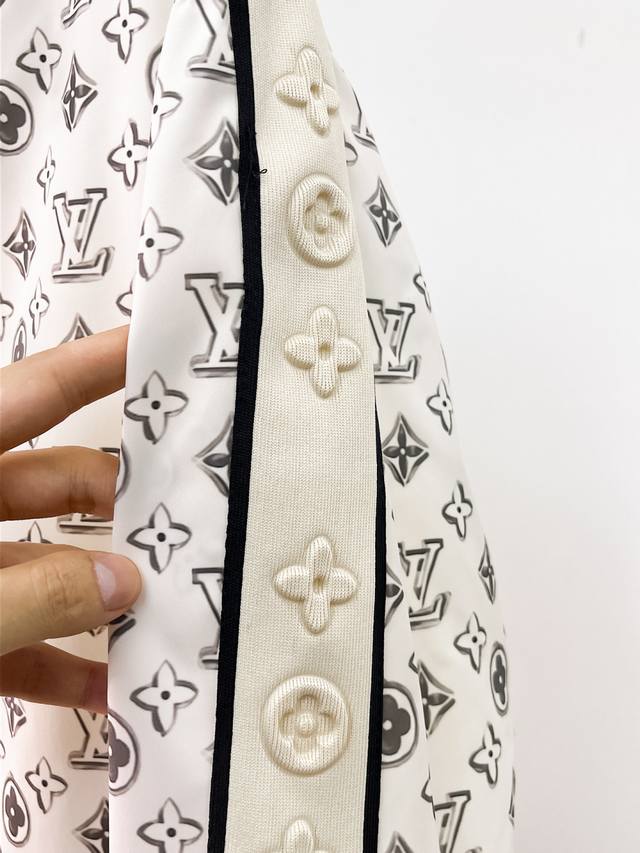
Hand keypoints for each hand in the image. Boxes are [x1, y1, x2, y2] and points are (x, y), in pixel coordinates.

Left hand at [0, 326, 140, 713]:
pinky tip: (95, 687)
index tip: (162, 346)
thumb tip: (117, 586)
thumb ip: (26, 597)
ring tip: (156, 615)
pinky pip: (8, 632)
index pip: (36, 391)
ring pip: (37, 563)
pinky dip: (50, 660)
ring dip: (93, 594)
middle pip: (54, 480)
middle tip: (181, 517)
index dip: (102, 364)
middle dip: (119, 502)